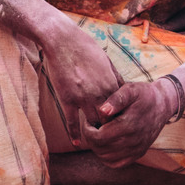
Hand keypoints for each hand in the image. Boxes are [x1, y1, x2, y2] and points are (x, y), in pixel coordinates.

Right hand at [40, 20, 120, 140]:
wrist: (62, 40)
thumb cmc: (85, 47)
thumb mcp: (106, 60)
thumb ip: (114, 76)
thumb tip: (123, 88)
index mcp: (111, 84)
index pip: (121, 109)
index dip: (122, 118)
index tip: (123, 125)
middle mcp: (99, 93)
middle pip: (109, 120)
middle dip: (111, 129)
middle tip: (112, 138)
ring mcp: (82, 98)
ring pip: (92, 123)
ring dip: (95, 132)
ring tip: (97, 141)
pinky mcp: (67, 99)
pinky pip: (71, 121)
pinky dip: (74, 134)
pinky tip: (77, 144)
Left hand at [79, 78, 177, 168]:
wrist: (163, 104)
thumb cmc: (143, 95)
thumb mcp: (130, 90)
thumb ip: (116, 99)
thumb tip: (102, 111)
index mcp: (128, 125)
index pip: (98, 138)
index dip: (87, 130)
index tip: (88, 120)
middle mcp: (133, 141)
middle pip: (100, 149)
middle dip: (90, 138)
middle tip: (91, 126)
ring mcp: (137, 149)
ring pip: (107, 158)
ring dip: (97, 148)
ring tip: (98, 134)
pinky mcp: (139, 153)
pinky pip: (117, 164)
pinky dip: (107, 158)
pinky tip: (105, 145)